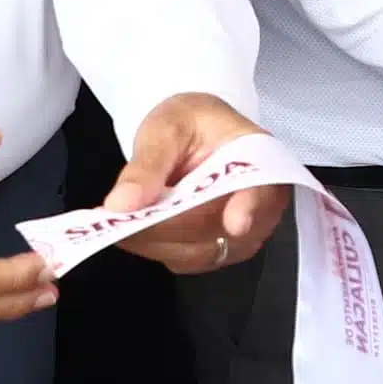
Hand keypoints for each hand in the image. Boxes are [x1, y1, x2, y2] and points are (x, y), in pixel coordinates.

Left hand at [98, 92, 286, 274]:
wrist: (195, 134)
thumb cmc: (189, 123)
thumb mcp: (166, 128)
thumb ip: (147, 165)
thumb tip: (121, 204)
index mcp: (262, 159)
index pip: (263, 189)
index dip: (250, 207)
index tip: (236, 223)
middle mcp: (263, 204)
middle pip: (219, 228)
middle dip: (167, 226)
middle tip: (120, 217)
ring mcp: (245, 234)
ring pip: (198, 251)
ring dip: (155, 240)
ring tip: (120, 220)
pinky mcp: (221, 252)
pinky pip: (186, 260)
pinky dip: (156, 247)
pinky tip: (135, 228)